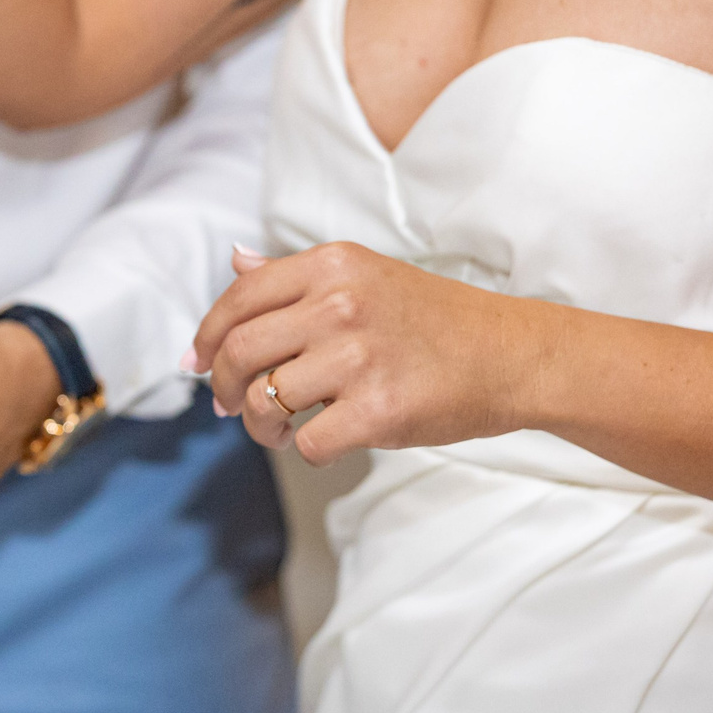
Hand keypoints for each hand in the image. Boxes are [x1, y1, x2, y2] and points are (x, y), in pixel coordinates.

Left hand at [193, 242, 549, 463]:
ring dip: (259, 425)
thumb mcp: (365, 276)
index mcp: (332, 265)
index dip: (207, 337)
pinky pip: (306, 442)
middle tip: (229, 405)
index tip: (198, 364)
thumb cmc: (435, 321)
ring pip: (263, 400)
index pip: (238, 298)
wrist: (514, 356)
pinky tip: (324, 440)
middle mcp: (341, 304)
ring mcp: (359, 357)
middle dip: (221, 386)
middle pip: (239, 351)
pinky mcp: (379, 410)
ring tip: (279, 428)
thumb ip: (294, 276)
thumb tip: (232, 262)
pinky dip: (305, 450)